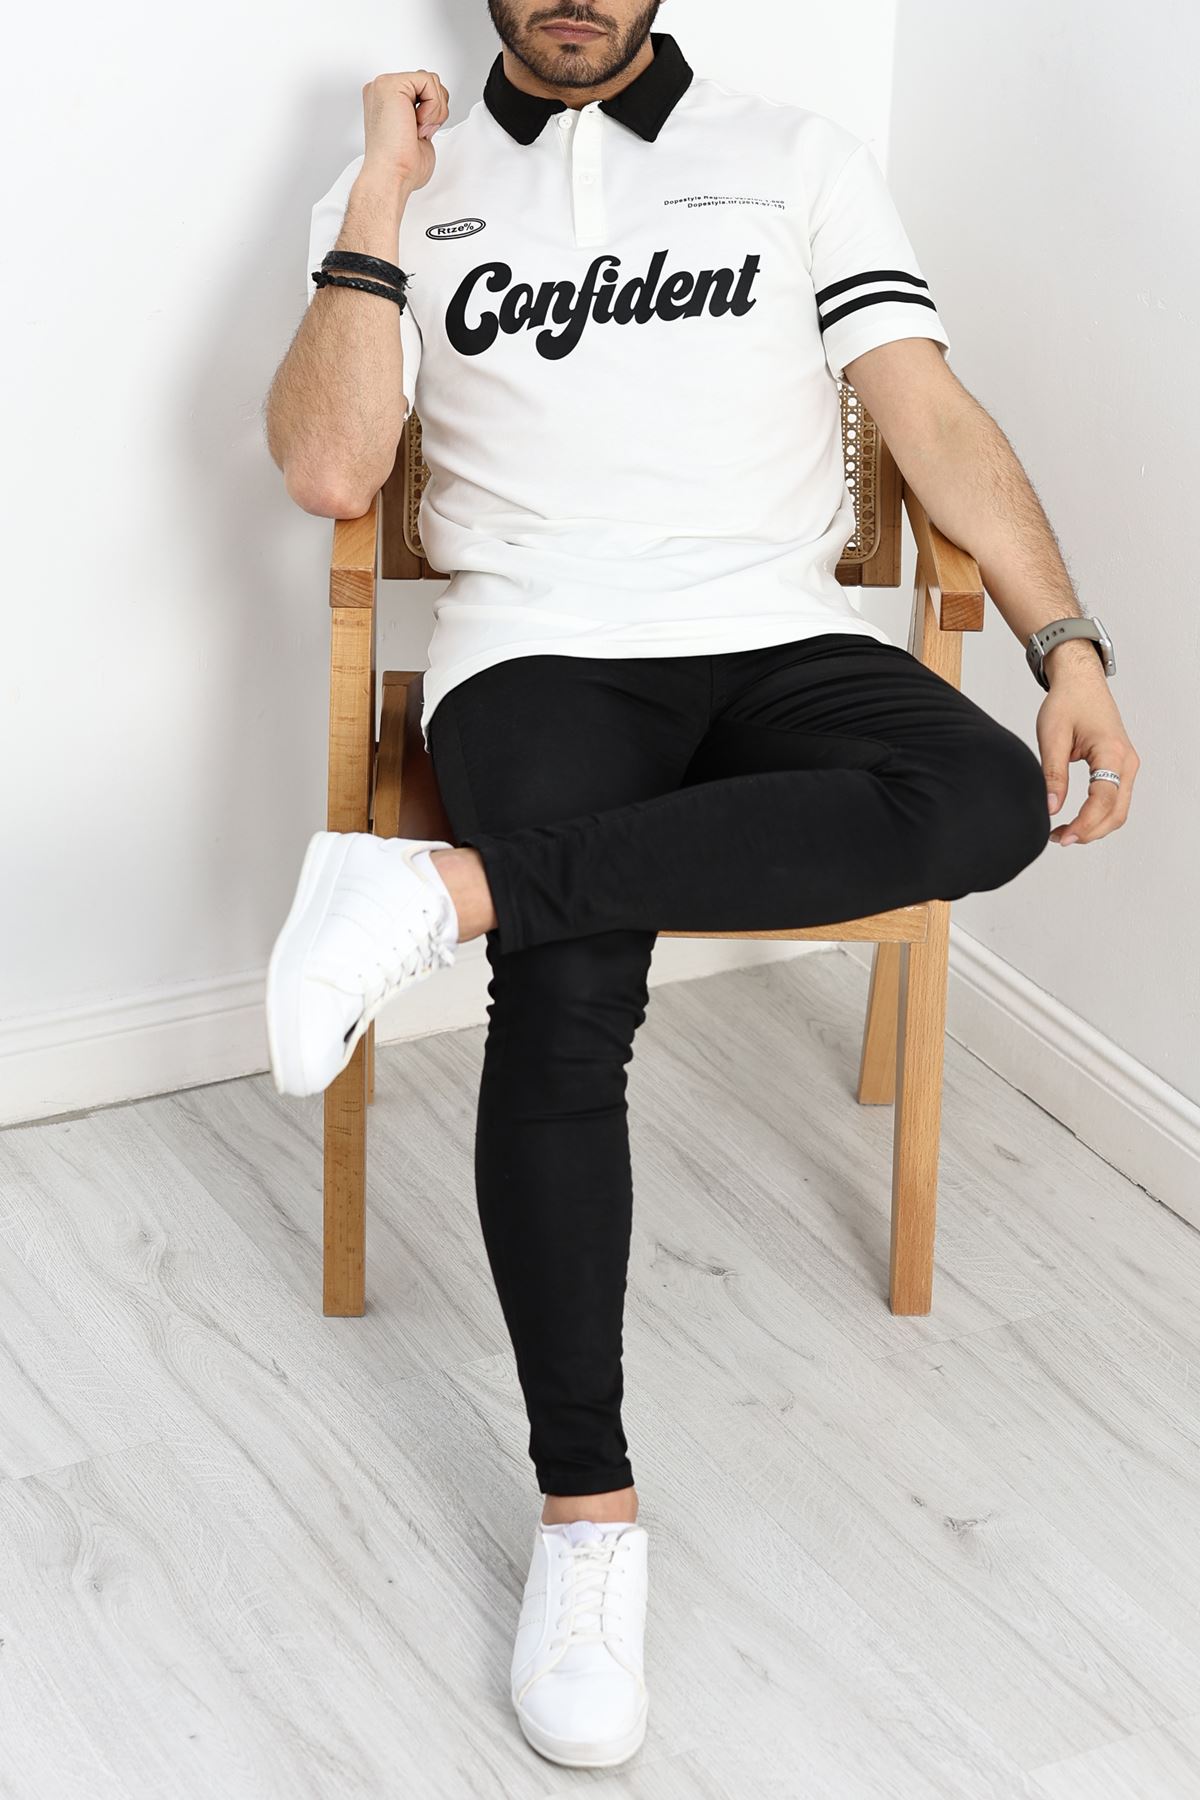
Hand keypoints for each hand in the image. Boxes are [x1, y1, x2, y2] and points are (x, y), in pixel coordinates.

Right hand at [361, 69, 449, 194]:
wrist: (391, 176)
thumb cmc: (400, 166)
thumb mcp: (418, 134)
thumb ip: (423, 116)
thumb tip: (431, 115)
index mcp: (386, 102)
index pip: (421, 89)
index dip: (431, 111)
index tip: (417, 134)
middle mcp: (382, 92)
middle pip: (427, 82)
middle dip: (435, 109)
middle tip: (419, 132)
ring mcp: (384, 86)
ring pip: (430, 80)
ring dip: (434, 110)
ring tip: (417, 128)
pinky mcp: (390, 84)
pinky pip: (428, 80)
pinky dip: (432, 106)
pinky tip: (418, 122)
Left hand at [1036, 662, 1139, 845]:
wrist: (1081, 682)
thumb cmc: (1067, 702)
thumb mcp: (1052, 737)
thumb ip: (1052, 774)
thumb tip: (1051, 809)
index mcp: (1112, 752)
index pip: (1104, 800)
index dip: (1084, 824)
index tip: (1061, 836)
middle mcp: (1126, 761)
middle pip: (1117, 812)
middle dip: (1089, 832)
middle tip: (1057, 840)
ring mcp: (1127, 765)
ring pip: (1118, 810)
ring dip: (1094, 827)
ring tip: (1062, 833)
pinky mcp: (1120, 767)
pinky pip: (1115, 800)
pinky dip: (1098, 816)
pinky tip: (1075, 820)